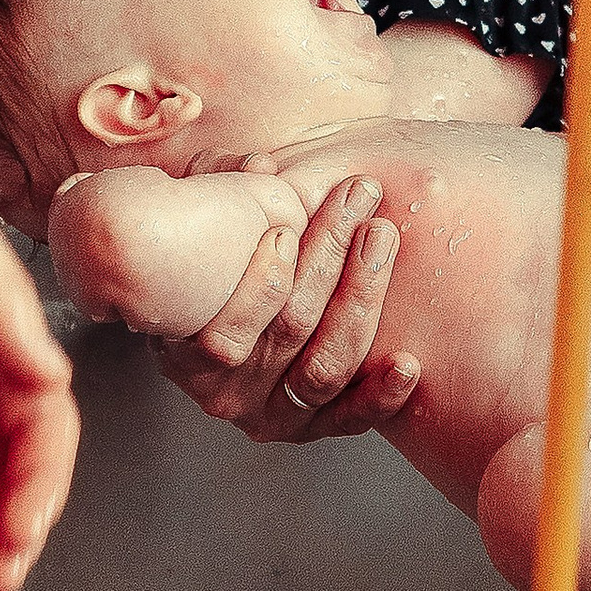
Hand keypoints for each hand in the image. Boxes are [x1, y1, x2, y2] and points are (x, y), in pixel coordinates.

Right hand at [151, 169, 418, 443]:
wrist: (202, 310)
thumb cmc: (201, 253)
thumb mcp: (193, 216)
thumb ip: (216, 184)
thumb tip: (262, 165)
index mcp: (182, 354)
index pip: (225, 334)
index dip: (261, 284)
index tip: (287, 228)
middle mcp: (224, 393)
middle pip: (288, 332)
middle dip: (328, 256)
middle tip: (357, 198)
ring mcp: (269, 414)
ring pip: (325, 367)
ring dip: (361, 297)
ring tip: (381, 237)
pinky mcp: (311, 425)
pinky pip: (349, 417)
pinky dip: (380, 395)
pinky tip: (407, 363)